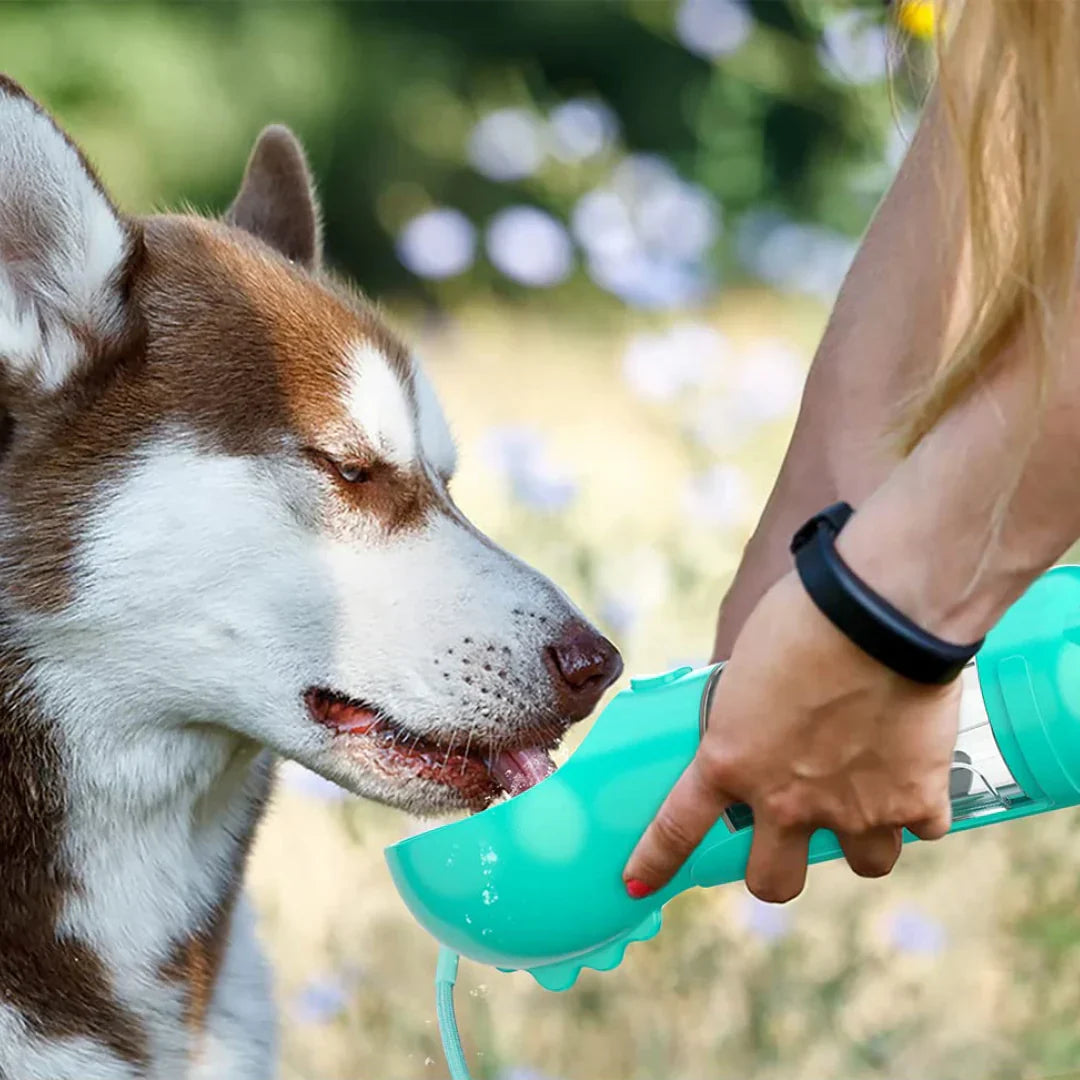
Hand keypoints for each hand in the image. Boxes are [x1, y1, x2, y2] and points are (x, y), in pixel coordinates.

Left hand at [623, 571, 960, 901]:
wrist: (878, 614)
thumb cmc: (802, 619)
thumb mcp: (745, 668)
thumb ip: (745, 711)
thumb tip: (753, 718)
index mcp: (730, 761)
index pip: (678, 828)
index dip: (655, 862)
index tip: (637, 884)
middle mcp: (787, 801)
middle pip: (774, 882)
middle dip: (777, 871)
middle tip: (789, 838)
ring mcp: (853, 809)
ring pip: (863, 864)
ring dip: (865, 838)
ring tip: (872, 798)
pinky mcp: (915, 800)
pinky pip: (924, 828)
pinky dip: (923, 806)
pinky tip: (920, 771)